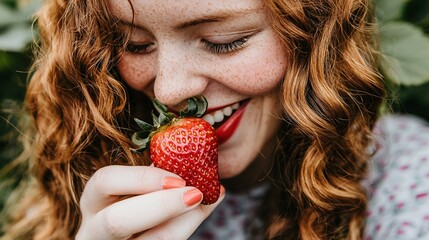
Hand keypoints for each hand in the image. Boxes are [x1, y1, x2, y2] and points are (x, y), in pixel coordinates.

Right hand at [75, 165, 224, 239]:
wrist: (134, 232)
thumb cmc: (138, 201)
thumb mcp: (139, 189)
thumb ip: (160, 177)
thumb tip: (197, 162)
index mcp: (94, 200)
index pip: (104, 181)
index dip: (140, 178)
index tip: (177, 178)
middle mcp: (94, 229)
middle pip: (117, 221)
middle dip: (161, 206)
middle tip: (195, 194)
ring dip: (181, 222)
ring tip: (205, 202)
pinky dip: (185, 229)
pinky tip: (199, 213)